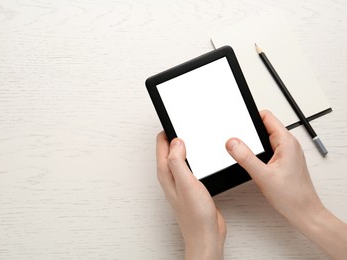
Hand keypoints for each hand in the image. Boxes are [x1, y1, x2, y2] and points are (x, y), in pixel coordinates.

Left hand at [156, 132, 225, 259]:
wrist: (206, 235)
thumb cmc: (195, 215)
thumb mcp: (186, 184)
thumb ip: (178, 162)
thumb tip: (176, 142)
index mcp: (166, 172)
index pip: (162, 143)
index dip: (169, 129)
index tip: (178, 119)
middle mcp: (171, 175)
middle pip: (171, 147)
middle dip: (177, 134)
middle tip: (187, 123)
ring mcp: (181, 179)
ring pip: (181, 155)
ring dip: (187, 145)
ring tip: (195, 134)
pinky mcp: (192, 184)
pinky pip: (190, 164)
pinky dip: (195, 156)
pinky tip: (203, 155)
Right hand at [225, 110, 346, 258]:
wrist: (303, 213)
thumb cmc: (292, 196)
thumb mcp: (263, 175)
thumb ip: (245, 157)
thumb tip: (232, 143)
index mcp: (286, 142)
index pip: (266, 117)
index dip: (250, 116)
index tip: (237, 122)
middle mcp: (288, 145)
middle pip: (264, 127)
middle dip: (248, 133)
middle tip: (236, 141)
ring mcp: (286, 153)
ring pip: (264, 140)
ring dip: (252, 145)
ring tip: (243, 153)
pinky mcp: (283, 161)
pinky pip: (267, 150)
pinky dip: (257, 154)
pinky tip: (252, 164)